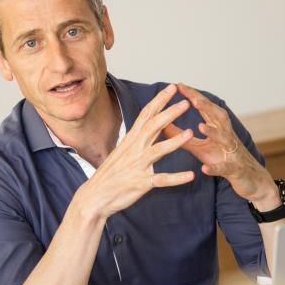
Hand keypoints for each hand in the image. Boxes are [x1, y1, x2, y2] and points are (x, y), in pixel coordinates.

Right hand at [77, 84, 194, 218]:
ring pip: (158, 150)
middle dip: (170, 113)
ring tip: (190, 133)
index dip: (159, 100)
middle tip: (186, 102)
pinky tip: (190, 175)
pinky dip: (176, 178)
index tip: (172, 88)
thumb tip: (147, 126)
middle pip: (153, 126)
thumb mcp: (123, 150)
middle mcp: (134, 149)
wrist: (95, 196)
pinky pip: (161, 180)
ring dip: (174, 142)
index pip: (146, 114)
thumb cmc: (110, 174)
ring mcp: (137, 166)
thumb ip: (137, 139)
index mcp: (131, 140)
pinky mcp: (141, 183)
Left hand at [163, 83, 279, 208]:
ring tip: (200, 127)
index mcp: (218, 128)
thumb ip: (182, 136)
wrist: (250, 180)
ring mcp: (233, 153)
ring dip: (214, 133)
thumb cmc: (222, 159)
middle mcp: (227, 136)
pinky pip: (225, 168)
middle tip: (192, 98)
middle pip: (218, 118)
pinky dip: (215, 168)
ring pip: (225, 140)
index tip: (179, 85)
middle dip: (206, 107)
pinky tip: (204, 169)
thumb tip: (163, 125)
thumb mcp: (200, 147)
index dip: (194, 96)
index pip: (205, 108)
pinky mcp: (235, 170)